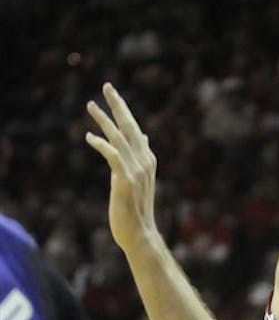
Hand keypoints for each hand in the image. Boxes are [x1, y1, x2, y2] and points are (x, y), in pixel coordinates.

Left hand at [85, 83, 158, 252]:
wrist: (140, 233)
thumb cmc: (135, 209)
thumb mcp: (138, 179)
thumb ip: (138, 157)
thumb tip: (142, 136)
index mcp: (148, 160)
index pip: (134, 129)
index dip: (123, 110)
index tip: (112, 95)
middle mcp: (145, 161)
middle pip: (130, 126)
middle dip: (118, 105)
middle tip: (107, 86)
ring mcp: (137, 170)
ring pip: (120, 138)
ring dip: (104, 120)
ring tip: (90, 105)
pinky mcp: (126, 180)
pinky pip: (113, 155)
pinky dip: (101, 144)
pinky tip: (88, 136)